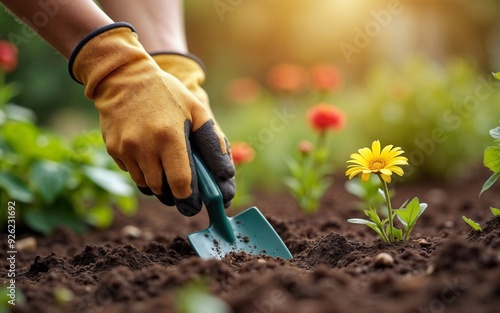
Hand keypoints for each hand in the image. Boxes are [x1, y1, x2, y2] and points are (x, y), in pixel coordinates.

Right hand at [139, 53, 235, 208]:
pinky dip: (142, 169)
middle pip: (162, 188)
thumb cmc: (167, 94)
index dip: (189, 197)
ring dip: (158, 181)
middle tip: (182, 185)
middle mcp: (144, 146)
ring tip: (164, 163)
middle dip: (174, 191)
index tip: (195, 201)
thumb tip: (226, 174)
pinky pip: (132, 172)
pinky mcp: (113, 149)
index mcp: (169, 137)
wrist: (124, 77)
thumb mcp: (196, 109)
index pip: (181, 184)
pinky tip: (146, 151)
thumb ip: (213, 141)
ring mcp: (126, 149)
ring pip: (146, 184)